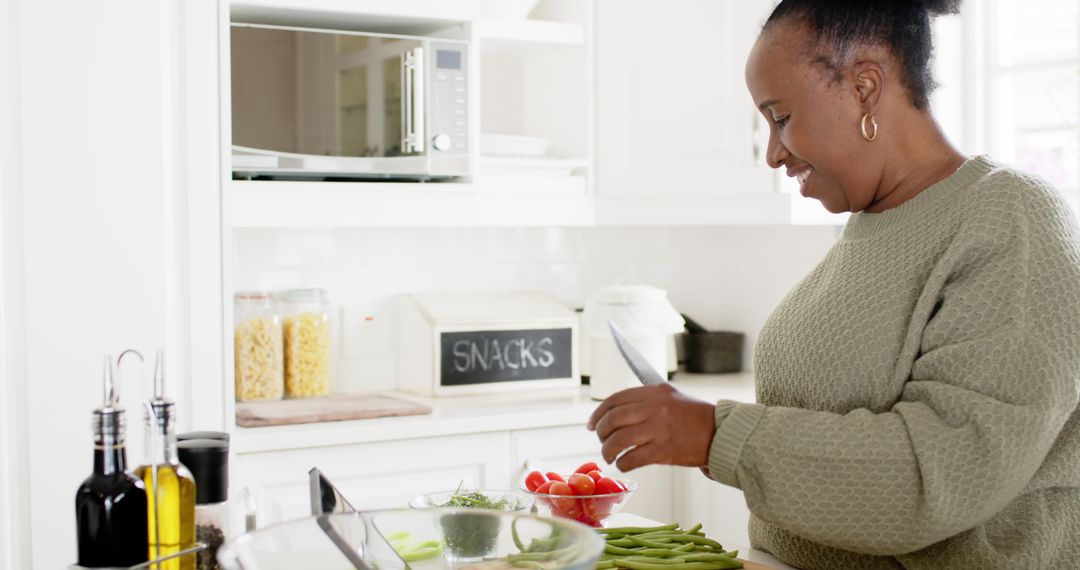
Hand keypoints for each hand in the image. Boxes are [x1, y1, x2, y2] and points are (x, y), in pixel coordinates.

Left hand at [587, 383, 715, 471]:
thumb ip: (644, 399)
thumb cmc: (693, 417)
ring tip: (609, 456)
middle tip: (601, 441)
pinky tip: (623, 464)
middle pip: (613, 419)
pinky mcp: (663, 450)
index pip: (615, 399)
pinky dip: (622, 464)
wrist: (720, 433)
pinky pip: (632, 458)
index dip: (598, 413)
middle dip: (600, 432)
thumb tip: (613, 410)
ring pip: (619, 440)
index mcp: (654, 391)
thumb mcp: (670, 396)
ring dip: (608, 451)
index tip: (592, 424)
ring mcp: (658, 429)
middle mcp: (655, 407)